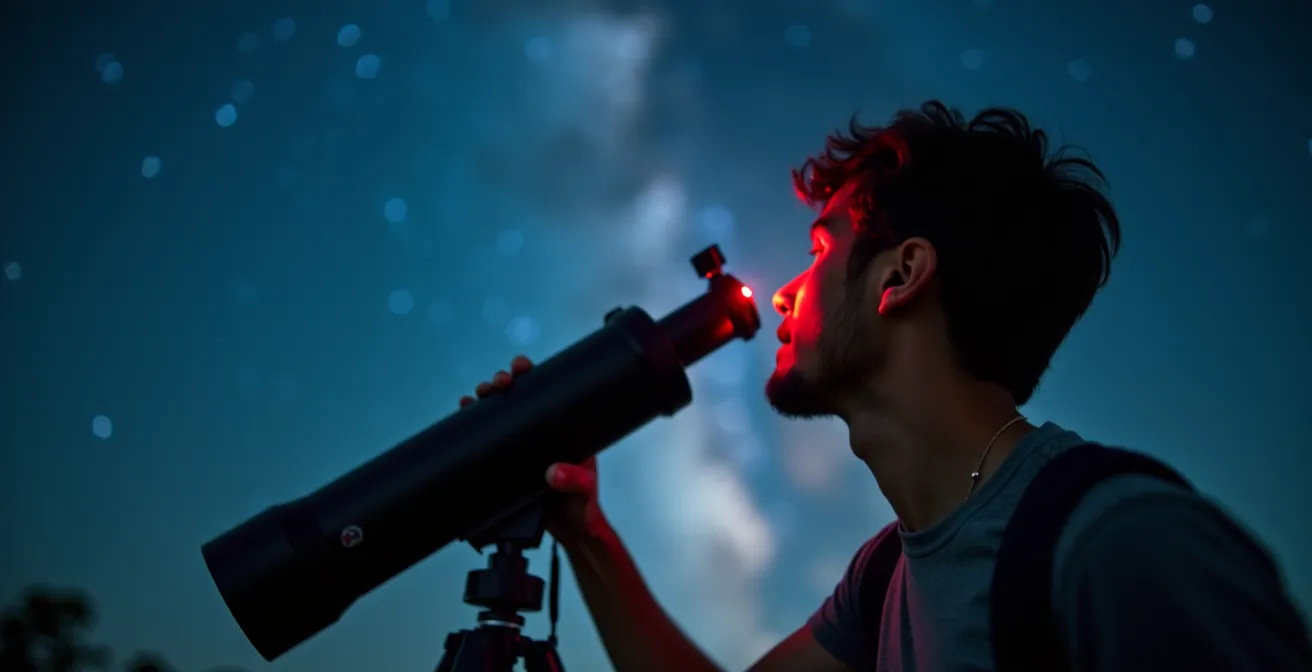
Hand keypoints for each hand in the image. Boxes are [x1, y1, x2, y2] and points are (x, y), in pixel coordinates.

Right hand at [460, 356, 608, 547]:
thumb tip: (553, 473)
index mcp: (566, 429)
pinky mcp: (509, 463)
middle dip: (503, 383)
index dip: (532, 374)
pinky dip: (476, 422)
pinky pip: (490, 438)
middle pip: (519, 397)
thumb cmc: (584, 508)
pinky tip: (465, 411)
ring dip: (485, 400)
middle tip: (497, 384)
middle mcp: (543, 432)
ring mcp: (525, 447)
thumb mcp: (584, 492)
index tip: (521, 367)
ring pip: (500, 413)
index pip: (548, 392)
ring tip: (473, 398)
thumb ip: (574, 482)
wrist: (570, 532)